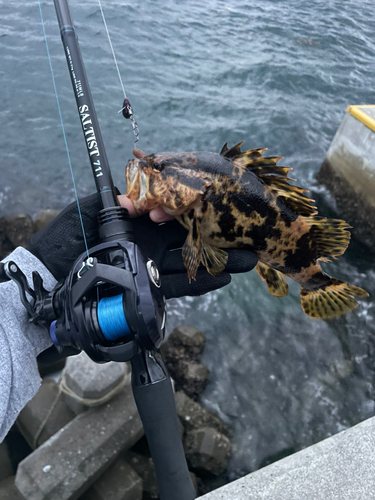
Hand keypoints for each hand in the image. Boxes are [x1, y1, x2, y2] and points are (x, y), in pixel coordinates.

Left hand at [28, 193, 256, 297]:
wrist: (52, 280)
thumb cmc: (65, 241)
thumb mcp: (87, 212)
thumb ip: (117, 200)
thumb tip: (143, 189)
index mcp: (138, 219)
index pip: (175, 210)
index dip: (200, 207)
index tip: (225, 204)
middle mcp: (149, 240)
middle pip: (191, 235)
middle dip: (221, 233)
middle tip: (251, 231)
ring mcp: (151, 263)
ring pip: (191, 259)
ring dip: (221, 258)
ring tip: (250, 257)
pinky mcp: (150, 286)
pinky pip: (179, 284)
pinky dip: (202, 281)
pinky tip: (224, 276)